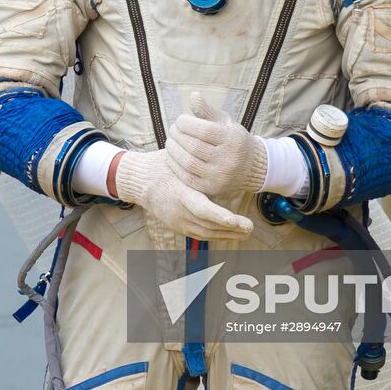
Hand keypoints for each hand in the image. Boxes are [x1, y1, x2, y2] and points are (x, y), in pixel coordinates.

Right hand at [113, 147, 252, 239]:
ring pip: (205, 233)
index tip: (236, 220)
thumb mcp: (179, 159)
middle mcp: (178, 211)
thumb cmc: (163, 165)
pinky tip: (230, 233)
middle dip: (230, 228)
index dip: (219, 216)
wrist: (141, 181)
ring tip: (246, 231)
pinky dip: (216, 235)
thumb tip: (220, 154)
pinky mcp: (178, 226)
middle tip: (250, 227)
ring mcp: (177, 221)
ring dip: (226, 234)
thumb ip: (198, 163)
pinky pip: (199, 235)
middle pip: (207, 225)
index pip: (202, 208)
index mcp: (180, 193)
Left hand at [166, 94, 267, 197]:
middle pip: (194, 147)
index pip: (204, 130)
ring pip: (188, 163)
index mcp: (233, 140)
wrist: (250, 168)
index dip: (187, 123)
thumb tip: (193, 95)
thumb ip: (207, 111)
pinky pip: (187, 178)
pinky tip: (171, 156)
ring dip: (173, 150)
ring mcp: (220, 176)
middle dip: (178, 136)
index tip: (180, 120)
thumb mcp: (225, 122)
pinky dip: (175, 166)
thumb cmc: (232, 139)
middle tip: (172, 130)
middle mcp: (228, 159)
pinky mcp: (211, 189)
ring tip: (170, 141)